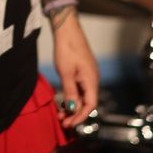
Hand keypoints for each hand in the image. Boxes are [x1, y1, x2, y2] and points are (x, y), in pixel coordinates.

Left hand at [52, 10, 98, 129]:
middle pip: (87, 102)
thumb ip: (70, 92)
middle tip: (63, 122)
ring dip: (72, 106)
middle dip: (75, 113)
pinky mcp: (82, 70)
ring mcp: (87, 74)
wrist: (67, 29)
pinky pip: (79, 88)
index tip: (69, 123)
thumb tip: (73, 109)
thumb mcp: (66, 72)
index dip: (80, 116)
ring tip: (60, 113)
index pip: (90, 105)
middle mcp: (92, 78)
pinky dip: (72, 96)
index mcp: (91, 80)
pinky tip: (63, 100)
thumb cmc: (67, 48)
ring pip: (82, 96)